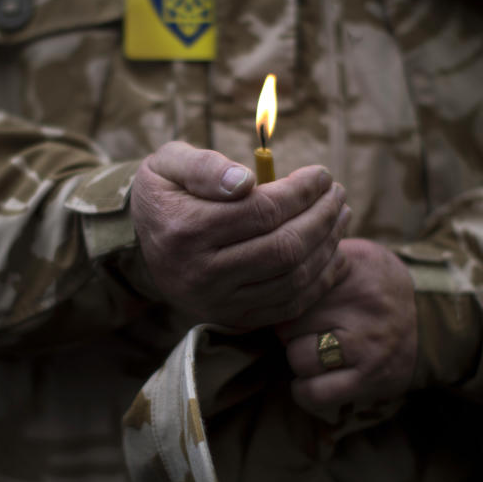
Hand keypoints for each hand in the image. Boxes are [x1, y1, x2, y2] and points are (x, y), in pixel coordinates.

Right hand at [131, 141, 350, 328]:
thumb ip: (203, 165)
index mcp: (186, 229)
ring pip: (292, 278)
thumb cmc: (166, 192)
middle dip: (322, 217)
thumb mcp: (169, 163)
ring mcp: (218, 301)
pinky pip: (289, 306)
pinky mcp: (232, 318)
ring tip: (341, 216)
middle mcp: (201, 272)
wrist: (141, 242)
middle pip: (284, 247)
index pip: (263, 211)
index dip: (302, 191)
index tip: (322, 174)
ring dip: (328, 246)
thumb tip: (245, 180)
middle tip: (339, 194)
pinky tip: (335, 253)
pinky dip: (320, 281)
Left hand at [276, 238, 416, 414]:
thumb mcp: (352, 254)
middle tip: (302, 325)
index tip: (280, 297)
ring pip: (297, 356)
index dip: (277, 293)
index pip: (292, 280)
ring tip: (312, 348)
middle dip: (284, 325)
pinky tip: (310, 379)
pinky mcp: (370, 379)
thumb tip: (267, 263)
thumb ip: (314, 255)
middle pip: (287, 319)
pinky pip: (315, 392)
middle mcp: (362, 301)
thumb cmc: (373, 284)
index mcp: (353, 264)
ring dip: (297, 356)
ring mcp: (368, 343)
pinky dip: (304, 390)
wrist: (431, 318)